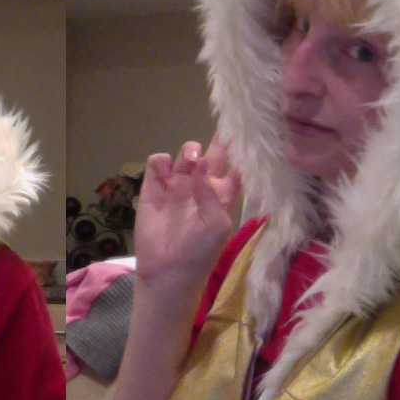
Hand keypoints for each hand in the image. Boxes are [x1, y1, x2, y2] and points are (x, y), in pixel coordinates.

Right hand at [134, 134, 241, 286]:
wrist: (167, 272)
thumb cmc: (200, 252)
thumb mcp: (216, 224)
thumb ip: (211, 192)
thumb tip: (202, 163)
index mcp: (221, 196)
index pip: (234, 169)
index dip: (240, 154)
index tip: (247, 135)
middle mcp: (200, 187)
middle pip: (212, 155)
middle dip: (217, 141)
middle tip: (223, 127)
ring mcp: (175, 186)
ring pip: (185, 155)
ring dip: (189, 150)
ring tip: (190, 160)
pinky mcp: (153, 189)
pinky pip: (157, 164)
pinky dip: (161, 161)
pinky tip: (166, 170)